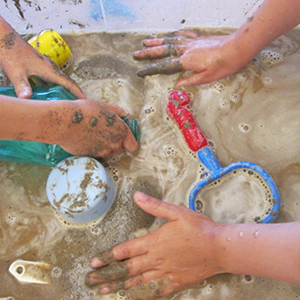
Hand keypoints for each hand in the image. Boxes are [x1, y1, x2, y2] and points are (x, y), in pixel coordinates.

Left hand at [0, 23, 83, 98]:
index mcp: (49, 70)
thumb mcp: (16, 71)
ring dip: (62, 92)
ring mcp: (44, 67)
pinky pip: (49, 81)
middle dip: (73, 94)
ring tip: (64, 103)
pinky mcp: (38, 67)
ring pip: (57, 82)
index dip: (78, 93)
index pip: (69, 83)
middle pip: (66, 84)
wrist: (4, 37)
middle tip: (77, 107)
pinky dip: (51, 89)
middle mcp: (49, 68)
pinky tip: (47, 96)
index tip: (85, 102)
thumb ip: (22, 85)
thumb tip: (26, 99)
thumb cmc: (10, 51)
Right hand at [57, 99, 137, 157]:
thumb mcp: (104, 106)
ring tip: (96, 138)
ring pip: (109, 154)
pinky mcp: (92, 156)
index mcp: (121, 131)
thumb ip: (117, 111)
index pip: (132, 146)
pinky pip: (98, 156)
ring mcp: (103, 152)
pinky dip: (95, 151)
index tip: (123, 139)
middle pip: (121, 150)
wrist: (66, 122)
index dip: (129, 143)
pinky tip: (88, 141)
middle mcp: (114, 144)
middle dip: (116, 144)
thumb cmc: (85, 111)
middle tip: (106, 135)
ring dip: (106, 149)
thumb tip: (126, 113)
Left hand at [85, 191, 222, 297]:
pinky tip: (134, 298)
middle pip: (126, 268)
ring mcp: (164, 273)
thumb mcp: (176, 212)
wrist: (219, 247)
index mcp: (154, 241)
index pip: (125, 250)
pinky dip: (142, 295)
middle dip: (107, 274)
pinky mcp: (175, 282)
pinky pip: (155, 291)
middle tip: (91, 280)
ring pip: (137, 281)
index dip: (108, 255)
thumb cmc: (198, 228)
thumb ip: (155, 206)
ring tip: (104, 292)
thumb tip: (137, 196)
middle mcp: (155, 259)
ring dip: (119, 286)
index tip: (94, 261)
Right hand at [133, 30, 249, 86]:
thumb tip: (177, 84)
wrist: (238, 48)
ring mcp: (192, 42)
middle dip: (148, 53)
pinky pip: (182, 35)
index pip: (164, 66)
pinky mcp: (199, 38)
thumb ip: (190, 80)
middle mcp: (186, 49)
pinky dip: (173, 35)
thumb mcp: (208, 77)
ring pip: (170, 40)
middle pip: (163, 51)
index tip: (139, 72)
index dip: (150, 69)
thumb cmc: (225, 64)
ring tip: (146, 42)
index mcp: (187, 61)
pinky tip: (169, 34)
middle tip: (135, 54)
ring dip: (157, 41)